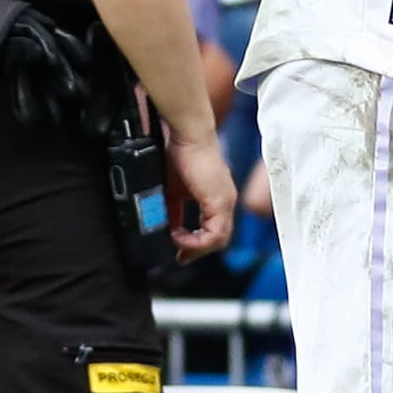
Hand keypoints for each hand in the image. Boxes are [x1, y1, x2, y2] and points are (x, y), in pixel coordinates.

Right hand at [161, 127, 237, 255]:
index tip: (180, 250)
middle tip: (180, 256)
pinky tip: (179, 236)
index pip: (214, 230)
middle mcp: (225, 201)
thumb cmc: (180, 154)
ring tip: (177, 244)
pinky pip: (214, 234)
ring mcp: (225, 202)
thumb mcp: (173, 190)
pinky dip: (196, 241)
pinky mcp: (220, 201)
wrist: (186, 135)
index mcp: (216, 197)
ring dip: (197, 247)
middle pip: (219, 239)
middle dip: (197, 251)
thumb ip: (173, 211)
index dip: (197, 245)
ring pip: (219, 239)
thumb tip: (166, 228)